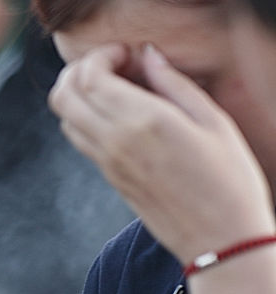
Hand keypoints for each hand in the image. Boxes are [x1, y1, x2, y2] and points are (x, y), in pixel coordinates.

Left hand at [48, 43, 273, 263]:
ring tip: (114, 87)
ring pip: (64, 116)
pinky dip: (84, 116)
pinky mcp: (108, 177)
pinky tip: (117, 113)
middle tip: (112, 65)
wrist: (222, 240)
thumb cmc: (230, 181)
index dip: (100, 55)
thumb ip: (174, 84)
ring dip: (77, 93)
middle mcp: (115, 141)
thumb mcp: (214, 122)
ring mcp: (107, 162)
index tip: (125, 53)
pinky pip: (78, 138)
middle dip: (79, 69)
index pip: (90, 76)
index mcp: (142, 121)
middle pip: (63, 94)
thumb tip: (147, 54)